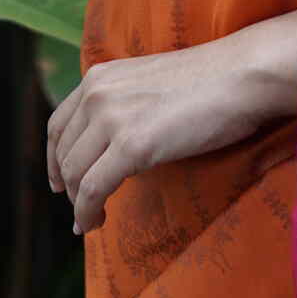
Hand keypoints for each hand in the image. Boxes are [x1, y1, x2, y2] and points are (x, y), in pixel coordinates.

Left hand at [46, 13, 296, 235]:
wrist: (242, 74)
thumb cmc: (211, 81)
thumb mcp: (151, 83)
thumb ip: (125, 103)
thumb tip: (114, 140)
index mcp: (101, 75)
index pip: (58, 123)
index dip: (54, 158)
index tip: (60, 182)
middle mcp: (98, 93)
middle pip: (64, 152)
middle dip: (68, 185)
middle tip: (81, 208)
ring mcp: (112, 118)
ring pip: (75, 173)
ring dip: (78, 203)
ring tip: (90, 219)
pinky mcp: (132, 146)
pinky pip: (93, 189)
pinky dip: (87, 212)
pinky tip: (95, 222)